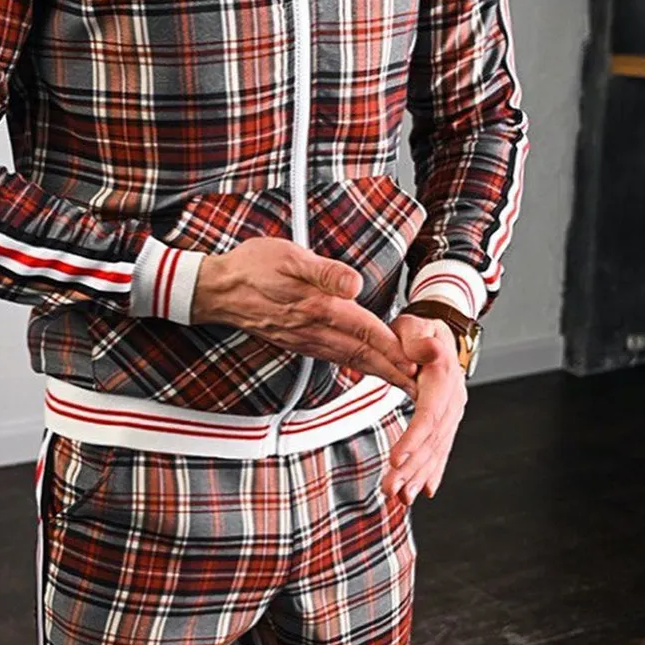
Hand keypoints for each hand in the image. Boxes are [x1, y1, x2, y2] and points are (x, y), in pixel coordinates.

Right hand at [191, 240, 420, 399]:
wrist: (219, 290)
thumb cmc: (253, 267)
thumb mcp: (288, 256)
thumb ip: (324, 272)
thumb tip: (354, 284)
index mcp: (318, 308)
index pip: (367, 330)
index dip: (395, 347)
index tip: (420, 361)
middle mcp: (315, 330)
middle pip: (366, 354)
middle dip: (397, 371)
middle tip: (426, 388)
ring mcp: (308, 341)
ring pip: (353, 361)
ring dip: (382, 373)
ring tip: (407, 383)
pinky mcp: (301, 342)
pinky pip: (338, 359)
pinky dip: (360, 367)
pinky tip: (370, 370)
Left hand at [380, 311, 467, 504]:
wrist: (437, 332)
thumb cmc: (418, 329)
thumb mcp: (414, 325)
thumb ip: (417, 338)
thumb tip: (426, 350)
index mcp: (443, 378)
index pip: (429, 414)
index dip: (414, 439)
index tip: (396, 460)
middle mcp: (452, 400)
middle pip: (433, 440)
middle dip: (412, 468)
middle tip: (390, 490)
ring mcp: (451, 414)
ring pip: (436, 450)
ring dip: (418, 475)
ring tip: (399, 497)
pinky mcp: (445, 422)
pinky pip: (440, 450)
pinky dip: (431, 472)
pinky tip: (421, 491)